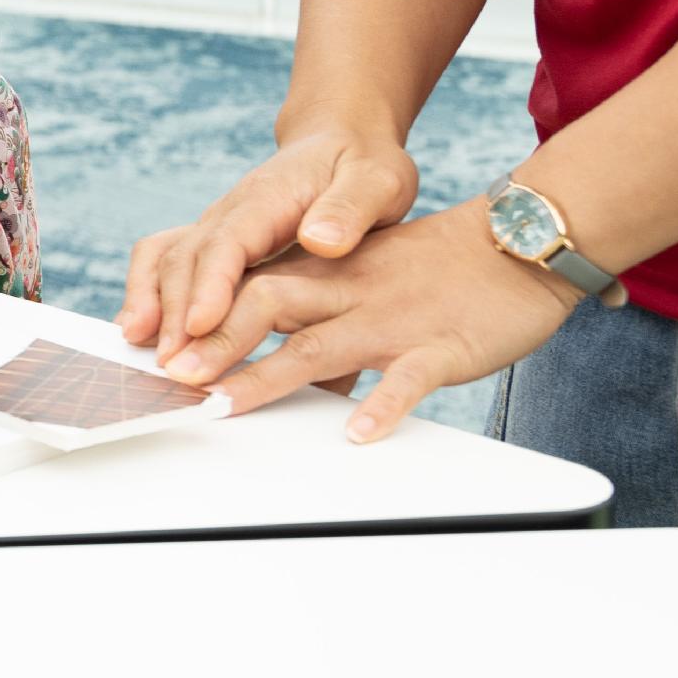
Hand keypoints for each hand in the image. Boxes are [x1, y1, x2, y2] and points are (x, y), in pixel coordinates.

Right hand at [118, 123, 419, 357]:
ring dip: (149, 302)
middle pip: (187, 257)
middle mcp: (230, 211)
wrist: (341, 142)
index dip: (210, 284)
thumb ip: (350, 209)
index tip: (201, 326)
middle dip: (173, 311)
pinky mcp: (215, 242)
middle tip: (174, 364)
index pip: (228, 241)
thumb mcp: (377, 180)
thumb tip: (321, 240)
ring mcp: (217, 226)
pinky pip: (166, 261)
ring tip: (139, 349)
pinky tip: (140, 330)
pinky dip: (147, 292)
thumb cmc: (362, 165)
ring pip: (166, 260)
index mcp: (268, 198)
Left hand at [156, 195, 582, 442]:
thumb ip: (319, 315)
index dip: (202, 313)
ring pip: (320, 344)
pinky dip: (383, 404)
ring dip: (267, 376)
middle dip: (214, 342)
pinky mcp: (442, 347)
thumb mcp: (368, 279)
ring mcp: (393, 320)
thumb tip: (273, 364)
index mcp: (330, 273)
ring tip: (222, 405)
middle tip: (170, 377)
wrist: (519, 245)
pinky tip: (357, 433)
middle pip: (268, 306)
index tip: (158, 346)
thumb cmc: (439, 269)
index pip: (250, 285)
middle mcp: (350, 291)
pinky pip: (410, 379)